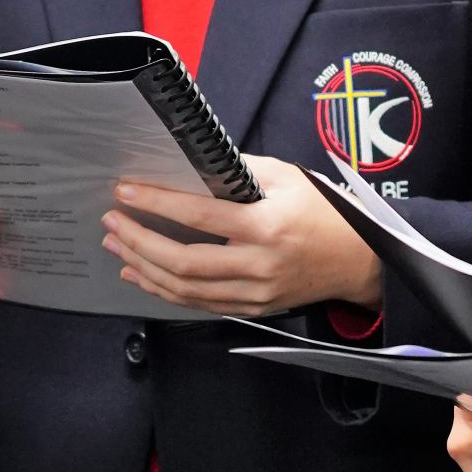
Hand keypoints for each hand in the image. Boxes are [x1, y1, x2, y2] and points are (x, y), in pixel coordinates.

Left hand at [102, 155, 381, 315]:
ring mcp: (255, 292)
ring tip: (117, 246)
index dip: (157, 202)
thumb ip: (239, 170)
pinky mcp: (252, 308)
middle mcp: (258, 264)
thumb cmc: (325, 213)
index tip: (126, 192)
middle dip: (138, 240)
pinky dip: (164, 291)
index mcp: (267, 225)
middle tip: (113, 221)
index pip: (199, 216)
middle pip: (182, 261)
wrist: (359, 260)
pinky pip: (198, 304)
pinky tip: (142, 274)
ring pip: (184, 289)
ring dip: (143, 267)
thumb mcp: (288, 177)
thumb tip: (193, 163)